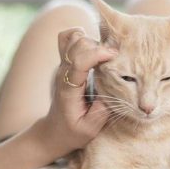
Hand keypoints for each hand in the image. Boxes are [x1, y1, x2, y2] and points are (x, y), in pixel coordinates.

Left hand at [35, 27, 117, 158]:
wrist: (54, 131)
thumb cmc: (73, 132)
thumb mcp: (90, 129)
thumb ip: (102, 110)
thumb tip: (115, 88)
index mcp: (68, 89)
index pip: (79, 61)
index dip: (98, 54)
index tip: (115, 57)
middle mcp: (63, 73)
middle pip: (78, 44)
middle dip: (99, 46)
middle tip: (114, 59)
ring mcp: (62, 66)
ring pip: (73, 38)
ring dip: (92, 41)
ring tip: (105, 55)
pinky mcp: (65, 63)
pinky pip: (68, 39)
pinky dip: (82, 36)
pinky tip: (93, 48)